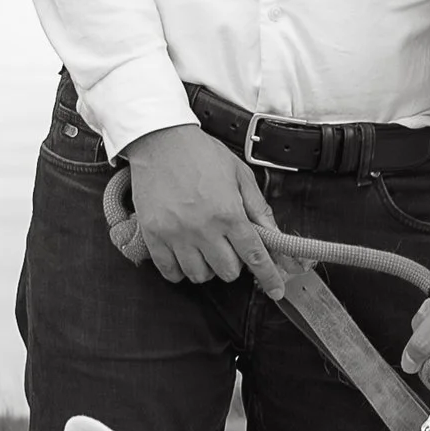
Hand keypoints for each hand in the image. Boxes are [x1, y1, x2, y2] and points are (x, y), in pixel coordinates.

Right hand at [116, 125, 279, 286]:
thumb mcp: (239, 174)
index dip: (269, 277)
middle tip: (228, 246)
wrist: (160, 140)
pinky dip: (180, 270)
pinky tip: (184, 254)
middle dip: (234, 263)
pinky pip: (170, 272)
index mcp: (229, 212)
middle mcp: (203, 228)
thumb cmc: (200, 154)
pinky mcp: (153, 236)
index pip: (255, 256)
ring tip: (204, 247)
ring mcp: (176, 235)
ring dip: (207, 267)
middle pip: (227, 271)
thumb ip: (258, 208)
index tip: (276, 290)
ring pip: (199, 275)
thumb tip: (275, 235)